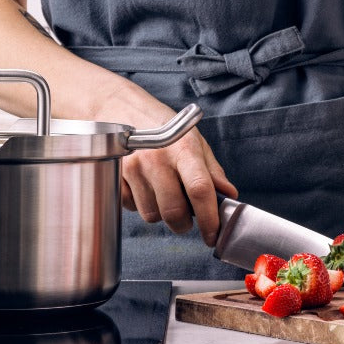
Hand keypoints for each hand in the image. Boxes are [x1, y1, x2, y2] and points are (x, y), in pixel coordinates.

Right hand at [96, 83, 237, 246]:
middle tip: (186, 218)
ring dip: (161, 213)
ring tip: (162, 193)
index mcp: (182, 148)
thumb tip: (228, 195)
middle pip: (173, 211)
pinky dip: (140, 204)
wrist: (120, 109)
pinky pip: (131, 208)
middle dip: (183, 224)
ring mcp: (132, 167)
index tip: (213, 235)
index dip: (209, 218)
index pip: (200, 189)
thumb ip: (211, 170)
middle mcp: (156, 158)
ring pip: (152, 215)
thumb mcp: (193, 141)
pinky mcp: (114, 176)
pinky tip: (143, 187)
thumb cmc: (162, 126)